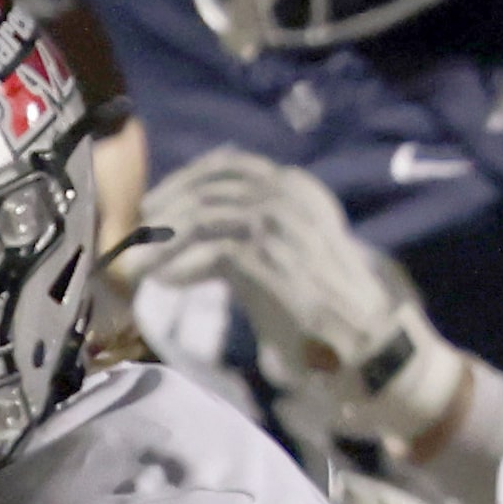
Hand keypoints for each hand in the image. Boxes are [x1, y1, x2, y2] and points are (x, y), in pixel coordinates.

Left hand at [132, 148, 467, 440]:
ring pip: (204, 215)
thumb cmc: (323, 304)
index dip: (184, 181)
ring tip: (140, 267)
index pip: (229, 164)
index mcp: (297, 188)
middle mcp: (291, 196)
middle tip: (136, 237)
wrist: (366, 339)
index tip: (154, 206)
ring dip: (164, 242)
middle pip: (209, 186)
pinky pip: (213, 252)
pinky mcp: (273, 258)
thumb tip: (187, 231)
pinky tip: (166, 283)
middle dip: (165, 210)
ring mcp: (282, 224)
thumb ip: (248, 231)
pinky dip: (183, 267)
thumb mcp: (287, 252)